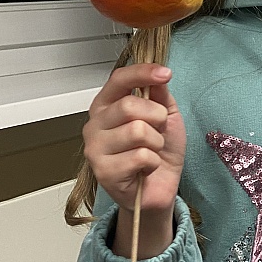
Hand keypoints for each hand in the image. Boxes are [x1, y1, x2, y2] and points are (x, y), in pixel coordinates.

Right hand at [83, 63, 186, 254]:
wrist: (160, 188)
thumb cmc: (160, 152)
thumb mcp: (166, 116)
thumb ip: (159, 94)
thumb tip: (156, 73)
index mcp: (107, 105)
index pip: (119, 79)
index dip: (142, 73)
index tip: (165, 73)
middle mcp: (95, 124)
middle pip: (129, 106)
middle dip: (157, 117)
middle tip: (158, 132)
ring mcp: (95, 149)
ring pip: (136, 131)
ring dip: (156, 142)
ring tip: (151, 152)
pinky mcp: (103, 172)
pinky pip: (140, 156)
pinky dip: (153, 162)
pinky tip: (146, 168)